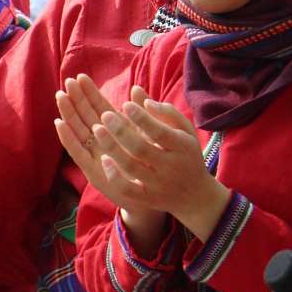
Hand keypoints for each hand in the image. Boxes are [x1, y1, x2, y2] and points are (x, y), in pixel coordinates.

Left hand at [57, 78, 229, 240]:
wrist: (194, 194)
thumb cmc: (185, 154)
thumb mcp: (183, 130)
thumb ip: (164, 110)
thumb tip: (138, 93)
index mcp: (182, 147)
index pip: (159, 132)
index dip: (141, 118)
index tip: (125, 104)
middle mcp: (170, 167)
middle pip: (141, 148)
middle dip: (121, 130)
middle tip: (105, 115)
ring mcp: (157, 184)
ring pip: (130, 166)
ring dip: (112, 148)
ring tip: (96, 129)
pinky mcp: (146, 198)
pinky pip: (127, 189)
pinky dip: (114, 175)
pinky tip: (103, 159)